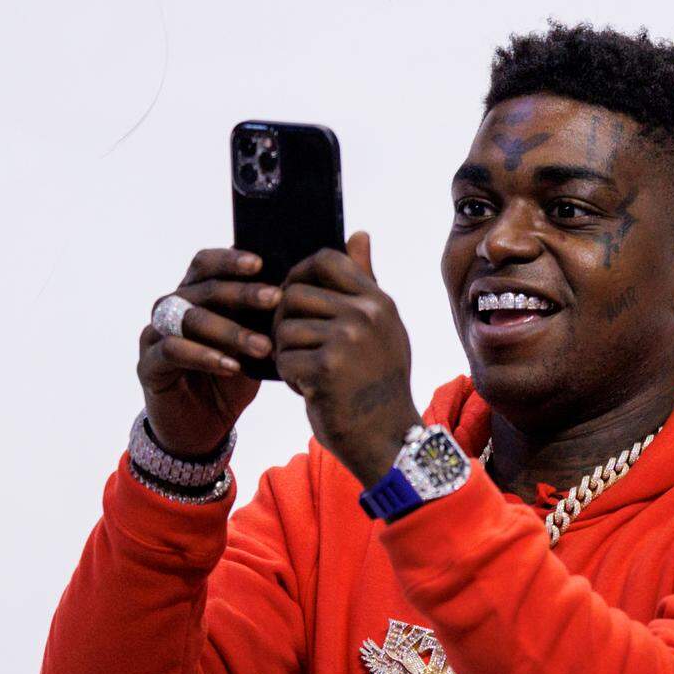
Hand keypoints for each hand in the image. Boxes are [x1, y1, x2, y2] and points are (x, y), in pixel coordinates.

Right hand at [137, 249, 280, 456]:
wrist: (202, 430)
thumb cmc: (229, 383)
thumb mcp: (252, 351)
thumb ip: (263, 323)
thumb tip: (295, 293)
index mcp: (193, 297)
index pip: (205, 265)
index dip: (230, 260)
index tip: (262, 263)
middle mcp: (170, 310)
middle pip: (203, 289)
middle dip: (242, 293)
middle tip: (275, 299)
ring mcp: (155, 335)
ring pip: (190, 319)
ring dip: (230, 330)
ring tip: (264, 346)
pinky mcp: (148, 365)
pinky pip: (173, 351)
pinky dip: (204, 356)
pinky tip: (232, 367)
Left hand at [275, 231, 420, 487]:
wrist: (388, 440)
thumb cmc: (377, 386)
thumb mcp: (380, 329)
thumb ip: (365, 282)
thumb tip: (358, 233)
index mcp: (378, 301)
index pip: (326, 259)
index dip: (299, 274)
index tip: (296, 301)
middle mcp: (366, 314)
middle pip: (294, 294)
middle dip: (286, 323)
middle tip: (300, 349)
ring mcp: (348, 340)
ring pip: (285, 329)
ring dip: (288, 354)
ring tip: (311, 374)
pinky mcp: (327, 368)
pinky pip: (284, 359)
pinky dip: (291, 379)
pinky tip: (312, 391)